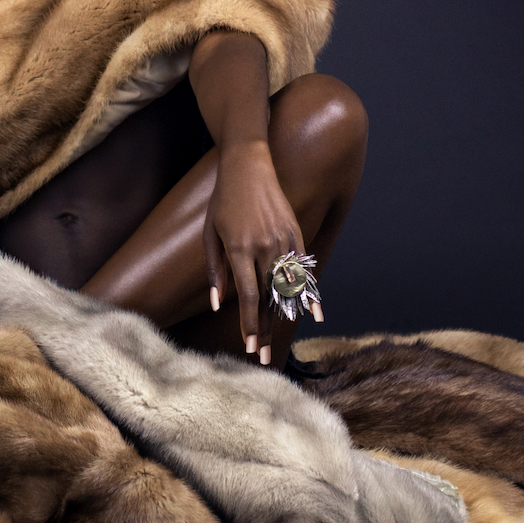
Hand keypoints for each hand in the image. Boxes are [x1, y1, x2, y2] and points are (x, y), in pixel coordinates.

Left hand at [202, 140, 304, 363]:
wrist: (248, 165)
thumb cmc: (223, 201)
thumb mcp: (210, 234)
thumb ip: (216, 270)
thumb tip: (219, 303)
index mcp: (241, 248)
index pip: (250, 296)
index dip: (251, 324)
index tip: (251, 346)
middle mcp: (265, 247)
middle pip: (270, 299)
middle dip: (266, 330)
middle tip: (265, 357)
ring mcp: (284, 240)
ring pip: (288, 287)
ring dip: (285, 319)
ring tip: (281, 343)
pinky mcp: (296, 233)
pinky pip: (303, 269)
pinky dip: (308, 293)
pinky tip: (313, 312)